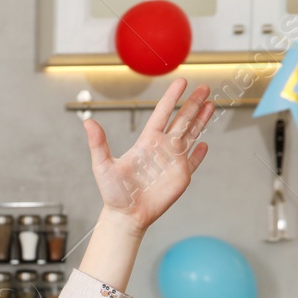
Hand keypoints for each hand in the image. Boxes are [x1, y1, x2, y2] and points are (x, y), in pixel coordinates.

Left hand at [84, 78, 212, 235]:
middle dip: (193, 103)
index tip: (181, 81)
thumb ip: (98, 143)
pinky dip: (200, 154)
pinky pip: (193, 162)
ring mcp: (173, 162)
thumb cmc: (113, 192)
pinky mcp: (181, 177)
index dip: (172, 97)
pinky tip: (205, 144)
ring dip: (201, 120)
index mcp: (146, 142)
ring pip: (191, 135)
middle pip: (182, 120)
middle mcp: (162, 148)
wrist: (126, 215)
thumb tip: (87, 122)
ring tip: (211, 104)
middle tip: (204, 87)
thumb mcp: (103, 166)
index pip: (162, 113)